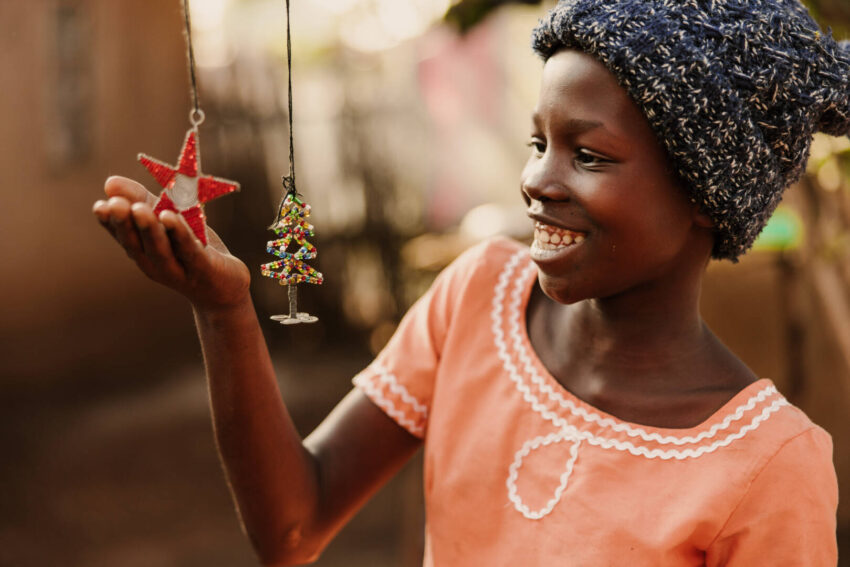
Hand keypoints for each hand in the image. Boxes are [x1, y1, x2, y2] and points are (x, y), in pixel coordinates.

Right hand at [92, 176, 250, 310]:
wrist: (226, 288)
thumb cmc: (191, 250)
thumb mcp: (167, 220)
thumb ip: (141, 200)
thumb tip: (109, 183)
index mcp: (144, 251)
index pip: (122, 236)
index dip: (110, 222)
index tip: (100, 206)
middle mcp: (155, 263)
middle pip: (137, 244)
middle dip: (125, 223)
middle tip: (114, 204)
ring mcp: (178, 270)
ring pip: (160, 249)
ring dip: (149, 229)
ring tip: (139, 209)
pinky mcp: (203, 269)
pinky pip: (189, 250)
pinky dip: (179, 234)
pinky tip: (170, 218)